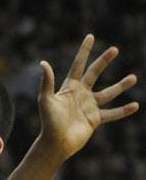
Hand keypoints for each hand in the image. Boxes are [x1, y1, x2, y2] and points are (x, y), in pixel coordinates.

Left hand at [38, 34, 138, 160]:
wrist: (56, 143)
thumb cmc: (48, 122)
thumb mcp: (46, 100)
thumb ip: (47, 82)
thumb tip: (43, 62)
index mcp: (69, 87)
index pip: (78, 64)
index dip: (84, 51)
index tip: (90, 36)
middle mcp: (81, 94)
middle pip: (95, 73)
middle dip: (104, 61)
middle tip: (115, 49)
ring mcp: (89, 106)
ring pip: (108, 93)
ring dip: (121, 85)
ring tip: (133, 77)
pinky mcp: (96, 119)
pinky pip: (112, 114)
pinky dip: (123, 110)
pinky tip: (135, 106)